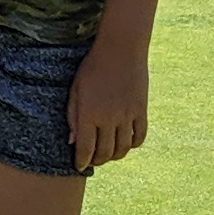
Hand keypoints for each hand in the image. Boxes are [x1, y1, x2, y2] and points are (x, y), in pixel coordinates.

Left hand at [68, 42, 147, 170]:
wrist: (120, 49)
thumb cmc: (92, 68)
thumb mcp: (76, 90)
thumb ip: (73, 117)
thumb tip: (72, 142)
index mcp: (89, 114)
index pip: (85, 149)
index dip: (82, 161)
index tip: (79, 166)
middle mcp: (109, 118)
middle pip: (105, 152)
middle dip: (97, 160)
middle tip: (93, 160)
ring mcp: (127, 115)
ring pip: (123, 148)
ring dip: (115, 156)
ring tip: (108, 154)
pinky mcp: (141, 110)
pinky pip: (139, 137)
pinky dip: (132, 144)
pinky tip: (125, 142)